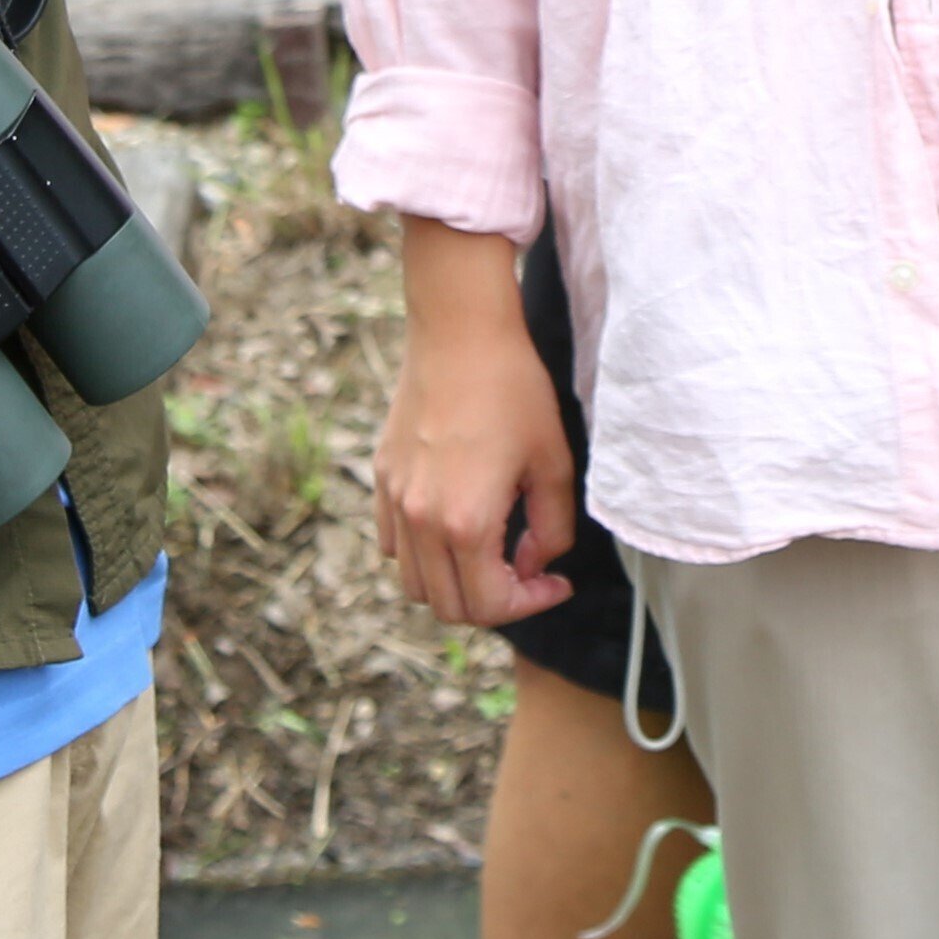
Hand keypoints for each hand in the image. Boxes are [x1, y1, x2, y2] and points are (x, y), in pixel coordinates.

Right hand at [373, 221, 577, 626]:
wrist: (460, 332)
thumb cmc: (513, 390)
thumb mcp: (554, 462)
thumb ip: (552, 528)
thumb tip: (533, 563)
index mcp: (465, 522)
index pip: (488, 607)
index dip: (531, 604)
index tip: (556, 580)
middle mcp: (420, 521)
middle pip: (449, 607)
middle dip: (494, 602)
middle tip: (528, 571)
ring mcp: (394, 500)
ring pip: (415, 584)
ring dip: (455, 583)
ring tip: (492, 551)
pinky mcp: (381, 478)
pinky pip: (393, 544)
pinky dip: (424, 554)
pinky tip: (456, 523)